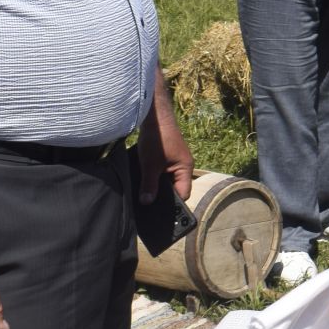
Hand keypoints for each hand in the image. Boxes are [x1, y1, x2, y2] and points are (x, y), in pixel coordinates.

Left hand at [137, 71, 194, 205]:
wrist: (153, 116)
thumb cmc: (157, 139)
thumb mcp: (150, 166)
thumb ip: (149, 185)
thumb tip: (147, 203)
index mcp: (186, 169)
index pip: (183, 193)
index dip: (173, 204)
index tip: (159, 212)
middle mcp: (183, 165)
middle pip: (175, 187)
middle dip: (162, 195)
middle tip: (148, 204)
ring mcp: (175, 160)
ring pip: (167, 179)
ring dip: (157, 185)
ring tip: (144, 194)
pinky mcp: (167, 155)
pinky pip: (163, 171)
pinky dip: (154, 176)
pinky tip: (143, 180)